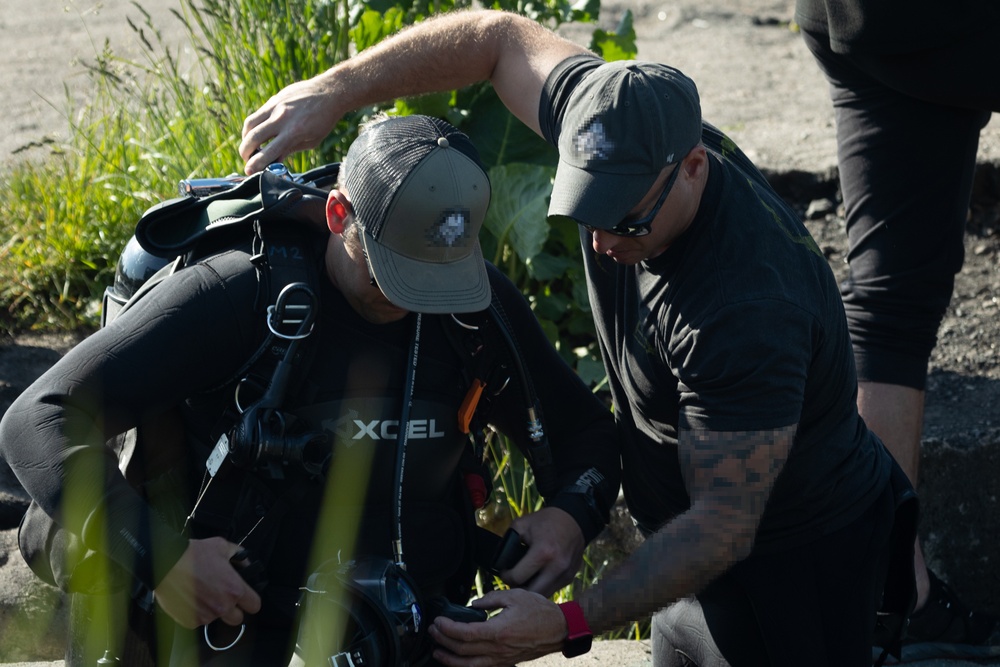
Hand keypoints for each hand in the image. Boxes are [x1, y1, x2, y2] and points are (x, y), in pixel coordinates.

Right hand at [153, 537, 261, 628]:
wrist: (166, 563)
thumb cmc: (194, 554)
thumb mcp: (222, 546)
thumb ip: (239, 556)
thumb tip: (246, 564)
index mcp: (234, 589)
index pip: (255, 605)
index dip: (251, 601)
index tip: (246, 598)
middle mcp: (222, 606)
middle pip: (237, 619)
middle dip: (233, 610)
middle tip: (224, 597)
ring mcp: (206, 616)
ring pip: (216, 619)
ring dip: (213, 610)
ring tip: (202, 593)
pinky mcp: (190, 621)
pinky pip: (199, 620)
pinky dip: (197, 612)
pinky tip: (191, 597)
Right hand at [240, 75, 340, 174]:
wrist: (330, 92)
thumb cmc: (324, 119)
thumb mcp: (311, 140)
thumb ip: (290, 149)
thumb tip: (273, 160)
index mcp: (293, 132)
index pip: (268, 152)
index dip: (256, 164)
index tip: (249, 171)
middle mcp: (281, 118)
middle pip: (252, 137)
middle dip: (245, 152)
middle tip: (247, 159)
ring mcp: (276, 106)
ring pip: (249, 124)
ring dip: (245, 138)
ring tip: (250, 146)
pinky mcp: (274, 99)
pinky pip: (257, 114)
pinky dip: (253, 126)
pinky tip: (258, 132)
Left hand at [429, 589, 565, 666]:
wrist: (559, 630)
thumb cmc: (540, 612)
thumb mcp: (515, 596)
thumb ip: (491, 599)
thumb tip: (474, 604)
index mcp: (498, 631)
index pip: (464, 634)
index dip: (447, 629)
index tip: (438, 621)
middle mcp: (497, 649)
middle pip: (462, 650)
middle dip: (443, 641)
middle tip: (433, 631)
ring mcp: (502, 659)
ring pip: (469, 665)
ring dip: (450, 659)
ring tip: (438, 651)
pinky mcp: (506, 663)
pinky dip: (466, 666)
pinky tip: (458, 661)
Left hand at [502, 507, 583, 595]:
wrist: (574, 519)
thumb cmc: (546, 521)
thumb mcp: (522, 525)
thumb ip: (507, 542)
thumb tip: (498, 560)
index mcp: (542, 553)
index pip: (517, 578)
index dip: (505, 576)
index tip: (505, 572)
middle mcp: (556, 567)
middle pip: (530, 594)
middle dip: (518, 589)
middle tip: (513, 579)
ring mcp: (565, 574)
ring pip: (542, 595)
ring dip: (531, 591)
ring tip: (525, 579)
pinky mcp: (570, 578)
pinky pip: (552, 589)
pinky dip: (543, 586)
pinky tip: (538, 576)